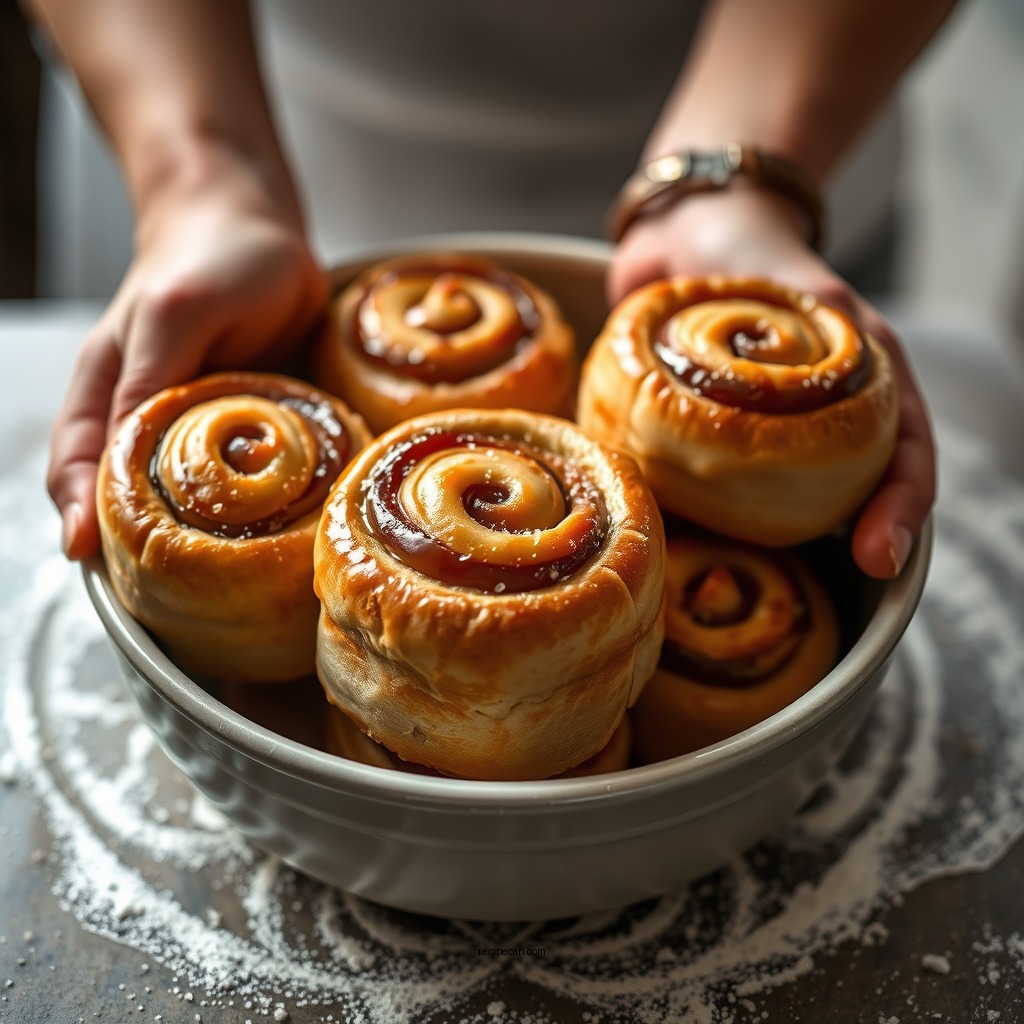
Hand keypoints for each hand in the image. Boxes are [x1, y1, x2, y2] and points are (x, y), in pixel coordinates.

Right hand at [46, 155, 327, 559]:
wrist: (261, 229)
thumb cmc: (211, 259)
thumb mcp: (175, 314)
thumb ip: (152, 377)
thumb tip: (128, 448)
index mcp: (113, 393)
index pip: (84, 467)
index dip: (83, 512)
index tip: (88, 553)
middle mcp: (151, 419)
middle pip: (129, 496)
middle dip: (139, 542)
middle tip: (164, 590)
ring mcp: (204, 431)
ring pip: (188, 499)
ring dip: (197, 537)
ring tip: (214, 582)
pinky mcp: (253, 431)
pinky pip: (247, 482)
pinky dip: (253, 512)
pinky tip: (272, 541)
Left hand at [608, 187, 935, 578]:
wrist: (684, 232)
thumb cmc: (750, 248)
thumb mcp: (799, 282)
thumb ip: (811, 320)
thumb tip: (787, 386)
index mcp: (858, 378)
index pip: (902, 448)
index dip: (901, 504)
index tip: (880, 554)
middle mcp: (819, 413)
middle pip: (859, 484)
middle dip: (865, 530)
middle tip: (860, 570)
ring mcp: (769, 429)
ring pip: (794, 497)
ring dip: (794, 536)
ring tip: (780, 571)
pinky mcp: (716, 433)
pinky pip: (722, 483)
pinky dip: (720, 515)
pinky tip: (704, 543)